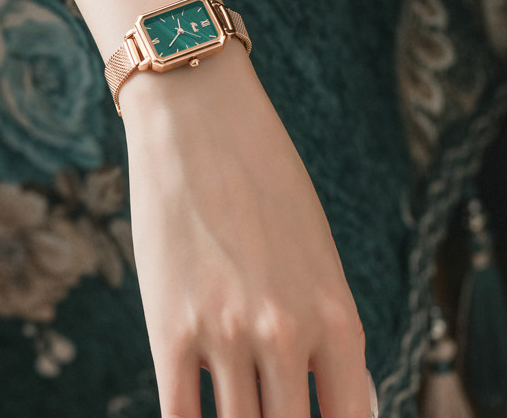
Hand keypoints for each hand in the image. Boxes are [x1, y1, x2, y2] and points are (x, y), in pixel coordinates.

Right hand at [120, 41, 372, 417]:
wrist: (200, 118)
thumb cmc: (264, 179)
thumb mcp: (316, 251)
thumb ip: (323, 329)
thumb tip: (328, 394)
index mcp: (337, 317)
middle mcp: (287, 335)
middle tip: (265, 406)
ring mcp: (226, 333)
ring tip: (236, 399)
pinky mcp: (169, 327)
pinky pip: (180, 417)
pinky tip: (193, 416)